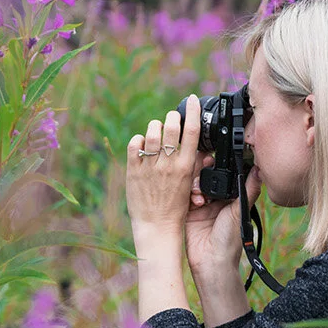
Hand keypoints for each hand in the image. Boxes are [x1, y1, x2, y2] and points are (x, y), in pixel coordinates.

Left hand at [126, 95, 201, 236]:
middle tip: (172, 119)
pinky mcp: (133, 170)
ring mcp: (150, 167)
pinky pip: (134, 143)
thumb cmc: (175, 206)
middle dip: (172, 117)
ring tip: (155, 132)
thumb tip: (193, 142)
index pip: (192, 131)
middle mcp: (168, 164)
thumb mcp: (189, 183)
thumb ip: (190, 162)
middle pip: (171, 126)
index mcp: (186, 166)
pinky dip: (138, 140)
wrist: (157, 226)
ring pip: (151, 131)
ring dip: (154, 127)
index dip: (194, 111)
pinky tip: (142, 145)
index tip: (194, 100)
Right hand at [185, 156, 262, 273]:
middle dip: (204, 170)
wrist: (211, 261)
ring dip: (196, 182)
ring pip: (195, 183)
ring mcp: (202, 205)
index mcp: (231, 198)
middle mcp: (216, 199)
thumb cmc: (230, 240)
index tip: (215, 157)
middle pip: (207, 176)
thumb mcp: (240, 211)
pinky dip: (188, 193)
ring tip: (200, 192)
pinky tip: (195, 200)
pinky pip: (185, 195)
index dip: (219, 165)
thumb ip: (248, 189)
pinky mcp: (189, 212)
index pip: (224, 175)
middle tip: (205, 166)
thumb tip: (260, 169)